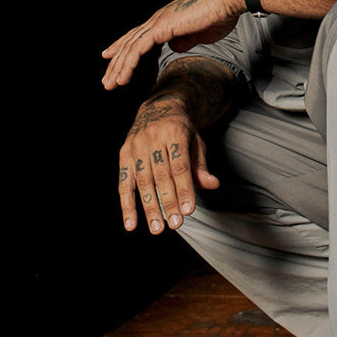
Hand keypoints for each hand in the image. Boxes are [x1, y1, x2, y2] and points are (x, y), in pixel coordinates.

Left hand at [101, 0, 243, 90]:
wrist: (226, 2)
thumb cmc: (219, 15)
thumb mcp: (199, 34)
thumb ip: (185, 40)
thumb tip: (174, 47)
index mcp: (165, 21)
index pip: (138, 37)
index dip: (124, 48)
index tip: (112, 59)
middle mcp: (157, 20)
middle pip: (129, 43)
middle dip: (116, 63)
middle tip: (107, 81)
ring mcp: (157, 23)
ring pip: (130, 48)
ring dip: (118, 68)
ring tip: (110, 85)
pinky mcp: (161, 28)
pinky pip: (138, 49)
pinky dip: (128, 64)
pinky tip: (122, 78)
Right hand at [117, 93, 219, 233]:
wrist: (158, 108)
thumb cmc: (182, 131)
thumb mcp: (196, 143)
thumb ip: (201, 166)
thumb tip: (212, 185)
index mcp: (174, 132)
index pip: (180, 166)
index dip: (184, 189)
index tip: (188, 211)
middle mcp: (152, 139)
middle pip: (161, 176)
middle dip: (168, 202)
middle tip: (175, 225)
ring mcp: (135, 146)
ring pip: (142, 181)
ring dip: (149, 207)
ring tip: (157, 228)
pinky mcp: (123, 155)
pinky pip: (123, 183)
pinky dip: (126, 205)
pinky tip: (131, 224)